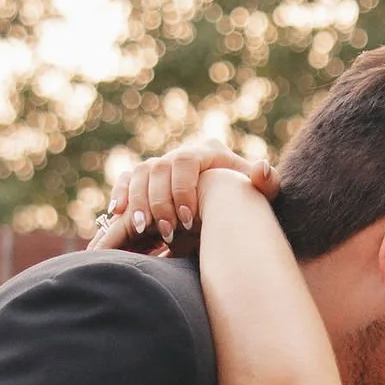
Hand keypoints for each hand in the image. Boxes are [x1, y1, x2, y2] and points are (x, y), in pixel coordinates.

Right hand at [88, 143, 279, 254]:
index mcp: (207, 152)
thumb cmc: (247, 199)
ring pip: (138, 174)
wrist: (230, 202)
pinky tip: (118, 215)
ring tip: (144, 229)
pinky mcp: (146, 179)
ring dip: (138, 201)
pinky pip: (125, 180)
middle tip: (167, 232)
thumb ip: (267, 183)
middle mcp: (180, 154)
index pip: (186, 161)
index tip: (189, 220)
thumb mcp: (262, 194)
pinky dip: (120, 195)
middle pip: (158, 168)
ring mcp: (161, 165)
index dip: (182, 189)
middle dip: (159, 201)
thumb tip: (261, 168)